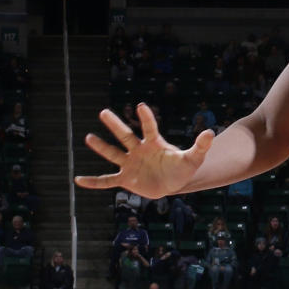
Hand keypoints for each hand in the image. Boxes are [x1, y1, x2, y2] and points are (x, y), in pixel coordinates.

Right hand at [76, 101, 214, 199]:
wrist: (172, 182)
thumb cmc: (181, 167)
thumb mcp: (193, 158)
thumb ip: (200, 146)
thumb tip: (211, 133)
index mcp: (154, 144)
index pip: (150, 128)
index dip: (146, 118)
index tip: (141, 106)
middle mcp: (139, 151)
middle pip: (125, 136)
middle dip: (115, 125)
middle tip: (103, 112)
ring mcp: (130, 164)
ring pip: (113, 154)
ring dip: (102, 147)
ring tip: (88, 137)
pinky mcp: (126, 179)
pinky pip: (107, 181)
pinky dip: (93, 182)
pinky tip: (78, 180)